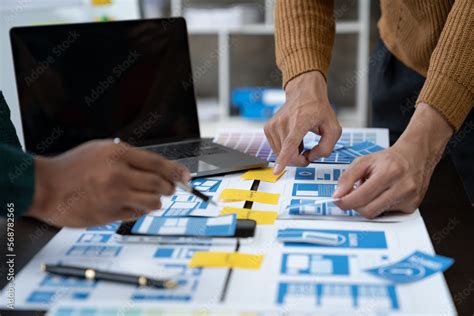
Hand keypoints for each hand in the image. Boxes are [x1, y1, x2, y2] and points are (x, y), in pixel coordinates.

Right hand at [26, 140, 190, 226]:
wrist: (44, 186)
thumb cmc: (72, 166)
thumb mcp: (100, 149)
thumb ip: (127, 156)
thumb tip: (157, 167)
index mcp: (118, 154)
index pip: (158, 163)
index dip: (177, 171)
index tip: (187, 176)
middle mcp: (118, 174)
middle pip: (160, 183)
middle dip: (170, 188)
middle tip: (170, 188)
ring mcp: (114, 196)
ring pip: (152, 202)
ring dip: (157, 201)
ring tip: (153, 198)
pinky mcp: (108, 214)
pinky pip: (135, 214)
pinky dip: (139, 211)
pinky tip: (131, 205)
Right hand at [264, 71, 341, 173]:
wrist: (303, 92)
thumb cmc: (318, 109)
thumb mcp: (333, 128)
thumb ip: (326, 148)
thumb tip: (310, 157)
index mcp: (300, 122)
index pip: (290, 144)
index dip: (283, 159)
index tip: (276, 170)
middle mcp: (283, 123)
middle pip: (287, 154)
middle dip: (299, 159)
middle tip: (309, 151)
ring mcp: (273, 125)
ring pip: (280, 153)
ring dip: (292, 153)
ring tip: (301, 140)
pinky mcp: (268, 128)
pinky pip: (276, 148)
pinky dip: (285, 148)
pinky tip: (293, 138)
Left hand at [334, 103, 452, 217]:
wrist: (415, 156)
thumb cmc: (389, 159)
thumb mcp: (364, 161)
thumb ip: (347, 177)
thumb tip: (338, 195)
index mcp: (389, 172)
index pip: (362, 197)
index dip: (345, 202)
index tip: (338, 200)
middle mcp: (402, 187)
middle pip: (368, 210)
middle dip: (355, 205)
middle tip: (352, 196)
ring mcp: (409, 198)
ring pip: (377, 214)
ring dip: (367, 206)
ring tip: (370, 192)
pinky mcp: (412, 207)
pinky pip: (387, 214)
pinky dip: (379, 206)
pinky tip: (382, 195)